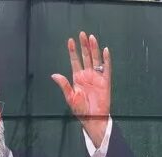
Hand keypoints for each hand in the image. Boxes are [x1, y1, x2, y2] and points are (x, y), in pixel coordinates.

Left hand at [51, 31, 110, 147]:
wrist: (93, 118)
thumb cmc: (81, 110)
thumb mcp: (70, 97)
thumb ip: (64, 85)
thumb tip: (54, 75)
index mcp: (77, 78)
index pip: (75, 61)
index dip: (73, 51)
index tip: (70, 41)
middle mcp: (87, 75)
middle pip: (85, 57)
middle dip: (83, 45)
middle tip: (82, 34)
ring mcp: (96, 77)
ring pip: (95, 59)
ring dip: (93, 49)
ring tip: (91, 38)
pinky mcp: (105, 81)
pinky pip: (107, 68)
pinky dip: (106, 59)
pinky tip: (105, 50)